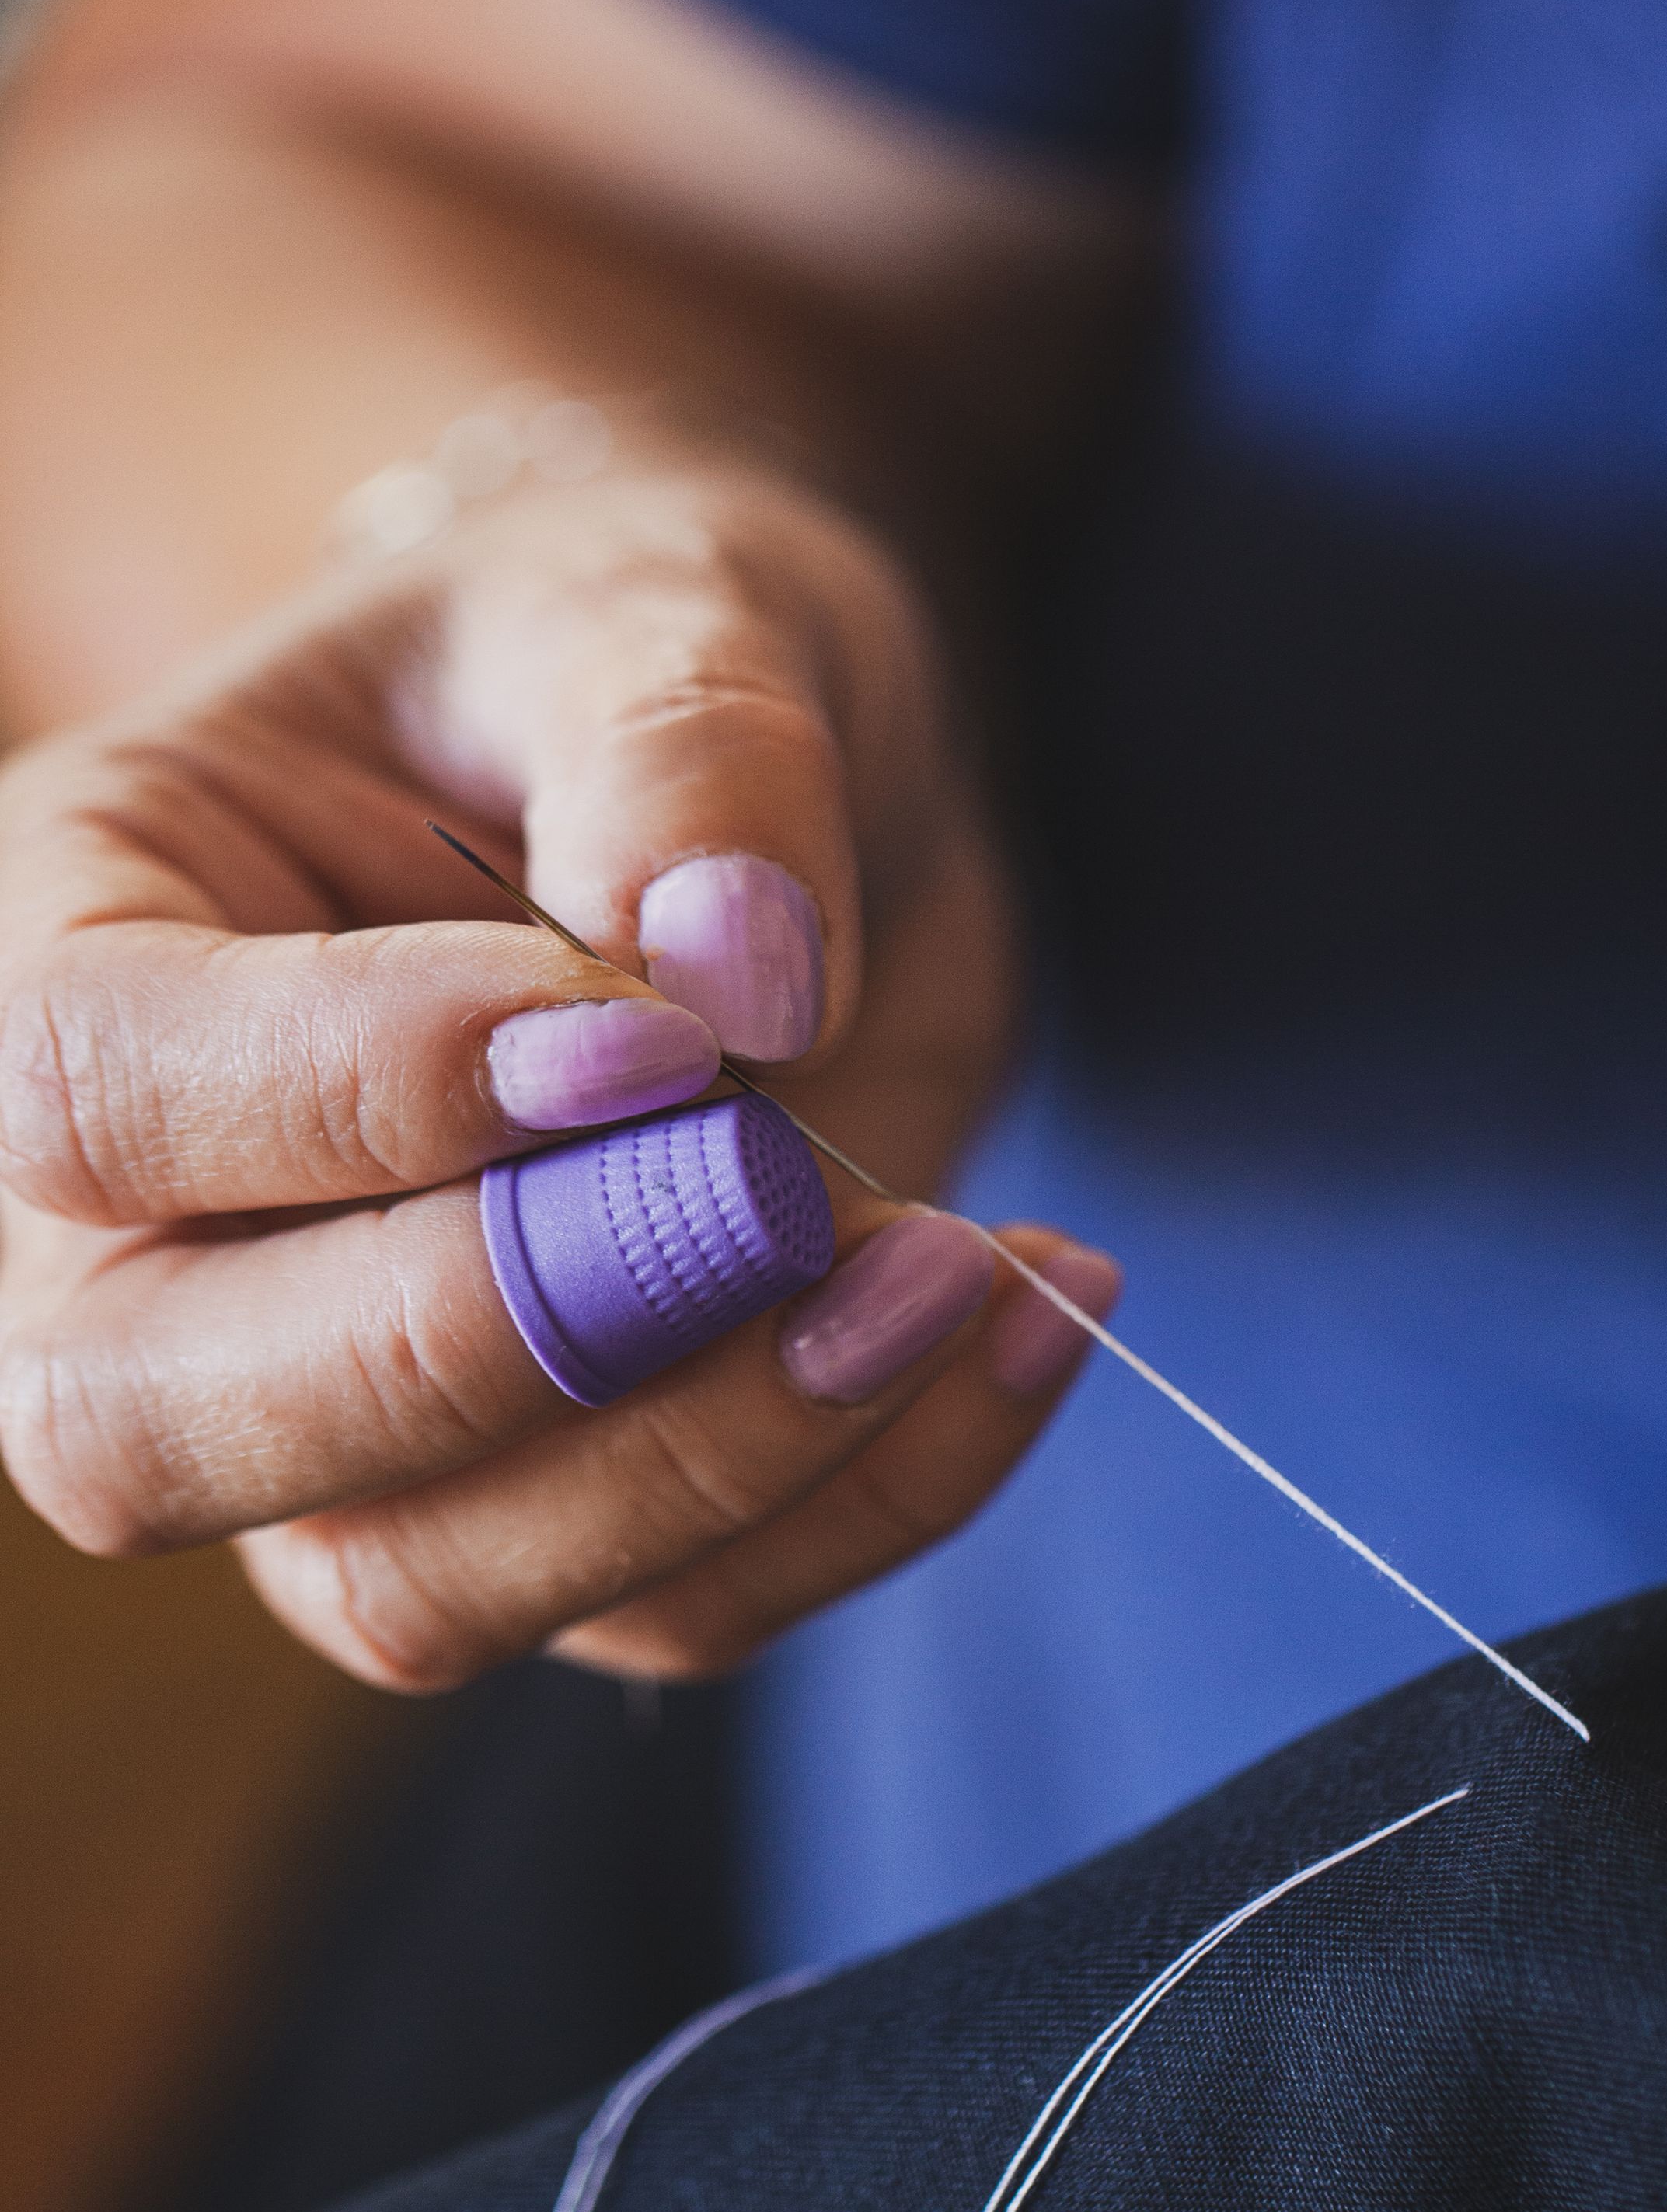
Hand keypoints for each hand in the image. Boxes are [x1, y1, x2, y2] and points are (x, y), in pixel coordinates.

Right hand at [0, 459, 1116, 1688]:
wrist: (763, 802)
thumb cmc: (643, 665)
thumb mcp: (672, 599)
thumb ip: (680, 743)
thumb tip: (731, 973)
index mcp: (86, 941)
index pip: (96, 1091)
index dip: (368, 1093)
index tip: (662, 1034)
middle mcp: (138, 1230)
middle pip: (153, 1425)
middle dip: (508, 1341)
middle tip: (795, 1200)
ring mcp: (327, 1415)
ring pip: (415, 1586)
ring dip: (714, 1460)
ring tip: (965, 1269)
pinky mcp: (541, 1511)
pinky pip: (663, 1612)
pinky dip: (870, 1497)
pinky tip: (1027, 1311)